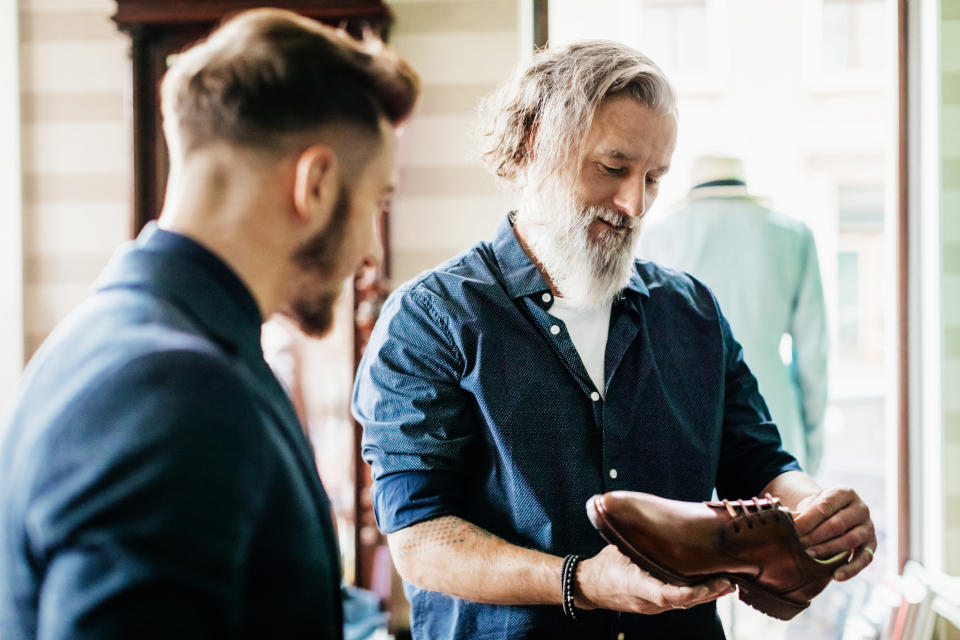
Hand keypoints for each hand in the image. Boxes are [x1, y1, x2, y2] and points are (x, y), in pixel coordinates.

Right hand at [574, 545, 734, 613]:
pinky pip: (679, 603)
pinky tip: (709, 586)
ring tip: (727, 582)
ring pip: (685, 604)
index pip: (669, 595)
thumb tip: (656, 520)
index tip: (714, 582)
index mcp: (636, 585)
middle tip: (730, 579)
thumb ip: (639, 541)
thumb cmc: (603, 565)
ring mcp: (652, 607)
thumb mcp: (618, 549)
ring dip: (707, 595)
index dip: (693, 592)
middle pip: (685, 602)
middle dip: (710, 592)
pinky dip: (697, 595)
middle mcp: (647, 601)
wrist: (588, 588)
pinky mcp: (654, 607)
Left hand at [793, 486, 875, 581]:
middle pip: (837, 525)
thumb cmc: (820, 510)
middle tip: (798, 544)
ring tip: (809, 555)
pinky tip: (836, 576)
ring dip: (828, 549)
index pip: (825, 507)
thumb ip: (802, 512)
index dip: (808, 520)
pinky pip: (865, 559)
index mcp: (844, 493)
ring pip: (850, 540)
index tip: (793, 529)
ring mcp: (869, 527)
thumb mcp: (811, 504)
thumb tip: (786, 519)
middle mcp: (861, 508)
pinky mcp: (872, 545)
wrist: (837, 514)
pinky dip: (851, 569)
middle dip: (815, 536)